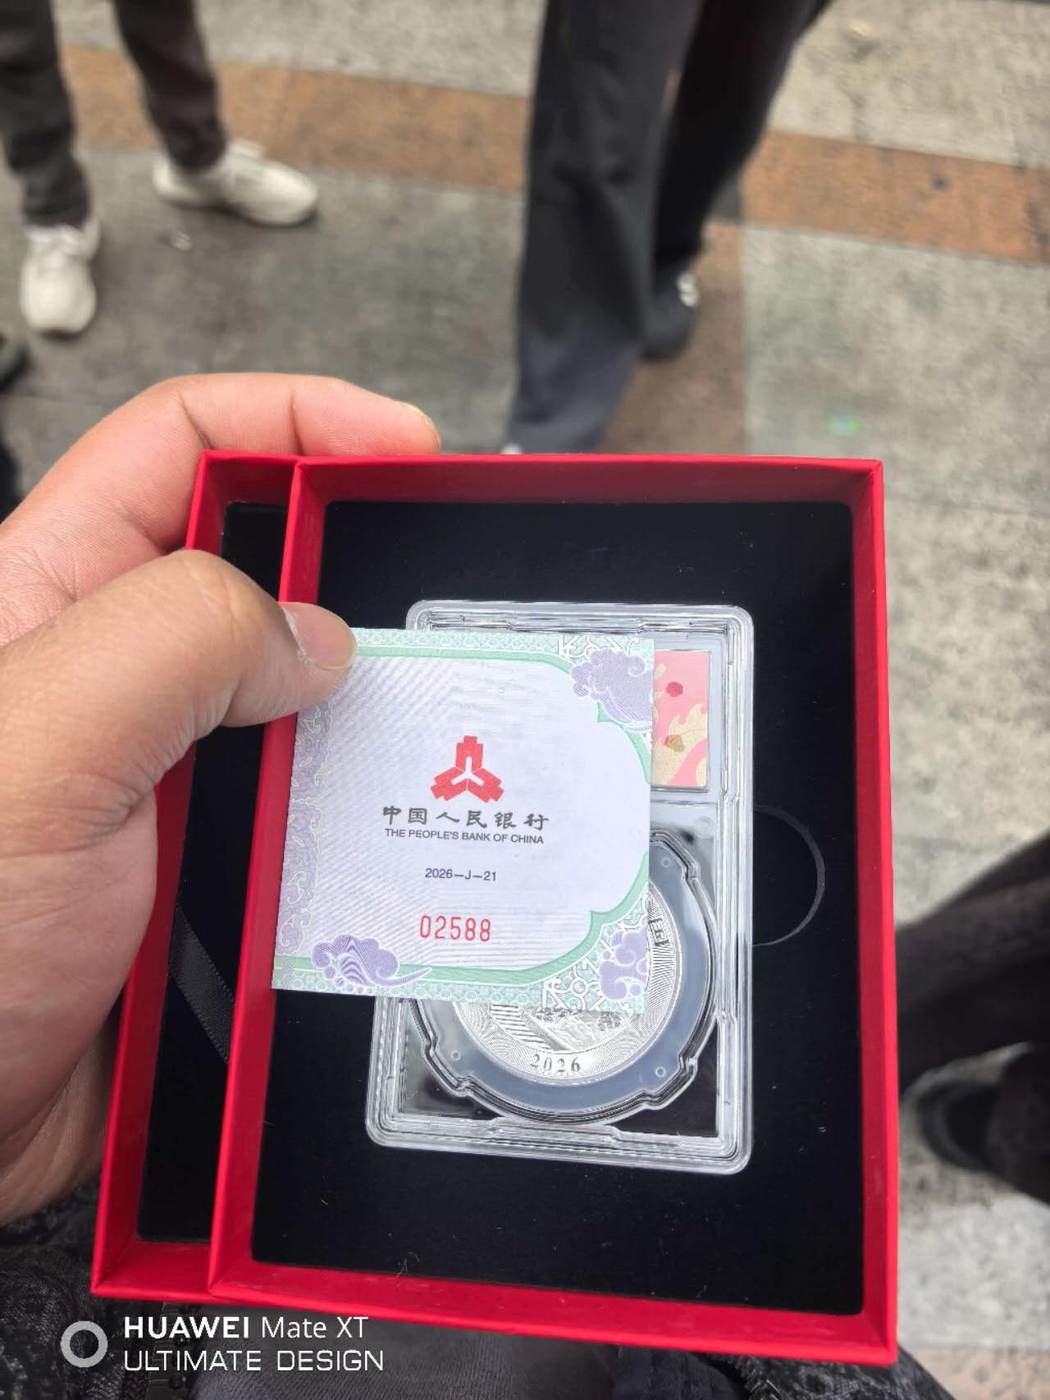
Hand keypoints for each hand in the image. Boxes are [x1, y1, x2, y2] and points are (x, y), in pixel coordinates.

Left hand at [0, 374, 437, 1222]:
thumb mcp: (33, 748)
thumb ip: (176, 644)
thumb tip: (316, 634)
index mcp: (53, 608)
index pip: (183, 448)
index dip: (299, 423)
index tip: (407, 449)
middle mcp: (119, 690)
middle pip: (270, 583)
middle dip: (367, 590)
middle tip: (454, 622)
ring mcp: (168, 793)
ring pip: (309, 723)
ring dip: (377, 740)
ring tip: (452, 761)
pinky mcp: (206, 890)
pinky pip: (314, 840)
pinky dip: (369, 849)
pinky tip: (409, 870)